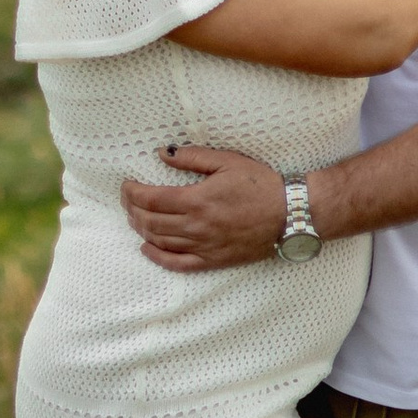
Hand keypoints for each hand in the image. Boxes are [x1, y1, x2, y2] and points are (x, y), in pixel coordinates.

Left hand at [124, 147, 291, 269]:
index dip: (132, 192)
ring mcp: (203, 246)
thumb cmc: (261, 184)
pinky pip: (177, 264)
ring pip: (159, 241)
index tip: (127, 184)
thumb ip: (191, 157)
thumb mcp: (227, 161)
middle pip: (149, 221)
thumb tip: (162, 153)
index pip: (150, 199)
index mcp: (197, 200)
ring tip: (135, 216)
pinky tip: (147, 247)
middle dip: (132, 209)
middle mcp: (196, 227)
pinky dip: (157, 256)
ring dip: (141, 228)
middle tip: (128, 198)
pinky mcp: (212, 261)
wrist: (290, 214)